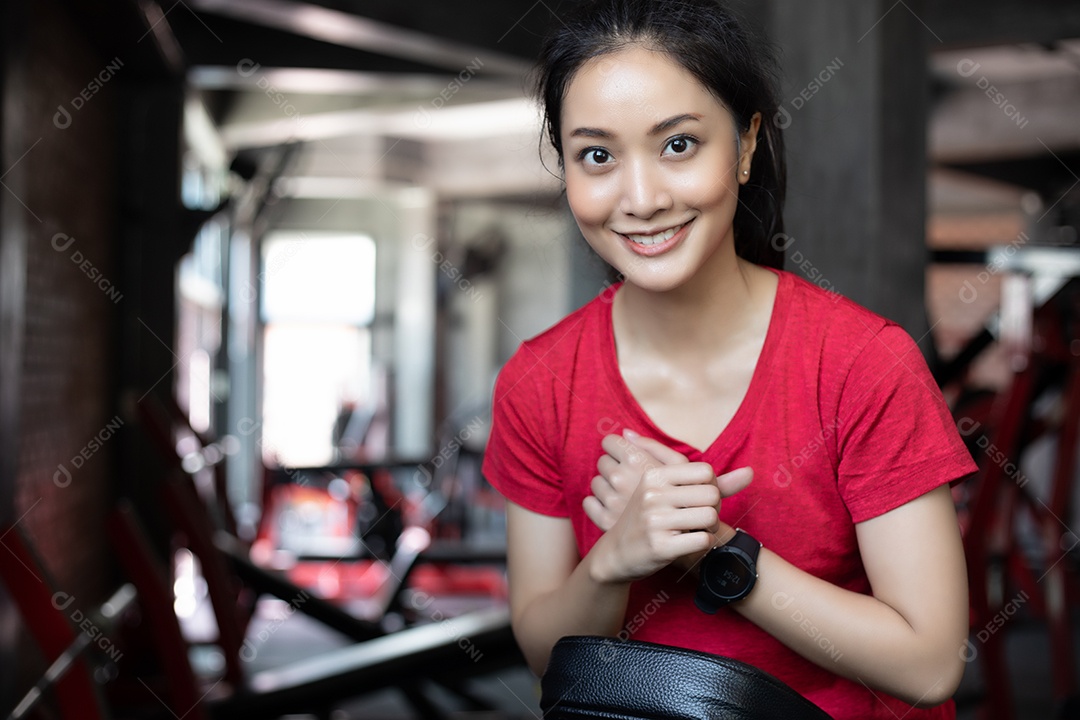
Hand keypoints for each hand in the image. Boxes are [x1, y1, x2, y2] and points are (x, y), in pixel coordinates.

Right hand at [584, 430, 752, 583]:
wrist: (616, 554)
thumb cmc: (648, 519)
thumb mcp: (667, 492)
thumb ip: (709, 482)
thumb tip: (751, 472)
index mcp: (654, 476)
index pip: (705, 471)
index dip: (711, 486)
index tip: (699, 499)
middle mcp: (652, 495)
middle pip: (711, 494)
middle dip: (714, 508)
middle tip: (701, 518)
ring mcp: (655, 521)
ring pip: (710, 517)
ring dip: (710, 527)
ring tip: (697, 530)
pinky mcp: (661, 547)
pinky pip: (703, 541)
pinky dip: (703, 544)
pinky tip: (690, 544)